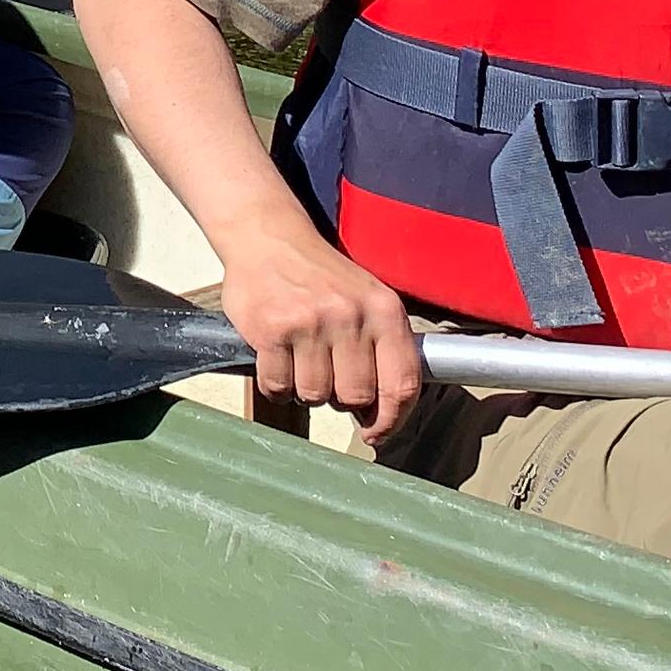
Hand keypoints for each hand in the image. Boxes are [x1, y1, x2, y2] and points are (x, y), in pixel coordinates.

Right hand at [213, 224, 425, 443]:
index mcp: (384, 310)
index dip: (392, 420)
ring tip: (299, 361)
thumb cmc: (320, 276)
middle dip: (339, 397)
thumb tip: (382, 416)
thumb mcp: (368, 298)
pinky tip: (276, 360)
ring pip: (315, 395)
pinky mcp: (271, 329)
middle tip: (326, 375)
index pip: (402, 383)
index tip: (376, 432)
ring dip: (304, 390)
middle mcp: (350, 315)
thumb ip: (383, 350)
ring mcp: (309, 322)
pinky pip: (278, 386)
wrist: (268, 237)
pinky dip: (275, 384)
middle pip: (356, 396)